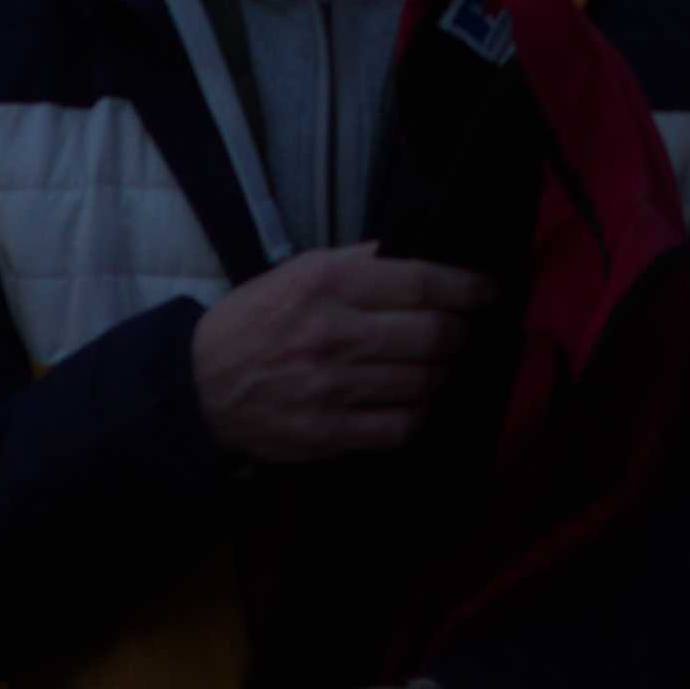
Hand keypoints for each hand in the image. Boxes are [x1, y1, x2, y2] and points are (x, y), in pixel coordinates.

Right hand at [190, 246, 487, 465]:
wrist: (200, 386)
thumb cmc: (256, 318)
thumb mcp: (301, 270)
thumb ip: (360, 261)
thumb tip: (417, 254)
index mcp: (330, 283)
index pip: (419, 283)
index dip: (465, 288)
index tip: (489, 292)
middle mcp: (335, 334)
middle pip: (430, 335)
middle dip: (459, 333)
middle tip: (462, 331)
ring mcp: (332, 389)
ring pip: (422, 383)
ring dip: (443, 373)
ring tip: (440, 364)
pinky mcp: (327, 435)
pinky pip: (398, 428)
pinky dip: (419, 414)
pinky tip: (416, 401)